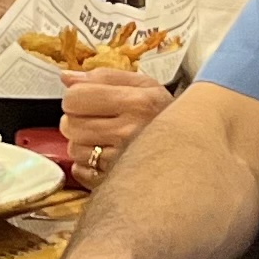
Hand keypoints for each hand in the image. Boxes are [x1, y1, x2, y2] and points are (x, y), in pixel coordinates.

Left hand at [55, 70, 171, 186]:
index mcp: (136, 103)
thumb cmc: (163, 113)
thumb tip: (66, 77)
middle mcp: (129, 133)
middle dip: (76, 120)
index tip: (86, 100)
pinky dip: (86, 164)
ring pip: (74, 150)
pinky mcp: (117, 181)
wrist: (192, 145)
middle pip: (69, 125)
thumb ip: (103, 77)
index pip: (74, 98)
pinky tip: (104, 156)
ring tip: (104, 138)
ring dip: (83, 143)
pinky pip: (81, 171)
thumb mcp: (142, 85)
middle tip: (94, 119)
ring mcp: (123, 161)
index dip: (75, 97)